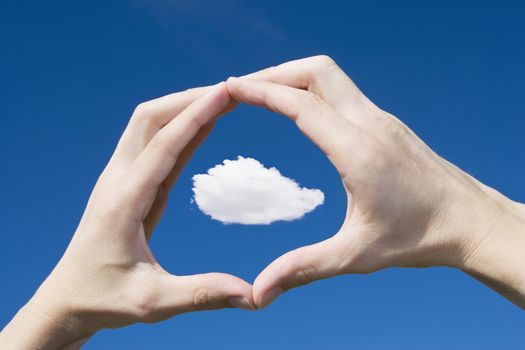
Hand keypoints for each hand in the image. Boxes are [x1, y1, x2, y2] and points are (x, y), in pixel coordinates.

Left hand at [0, 83, 254, 348]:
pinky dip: (183, 129)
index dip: (197, 114)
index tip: (228, 91)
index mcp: (123, 200)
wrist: (68, 298)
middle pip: (150, 117)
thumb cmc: (104, 299)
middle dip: (190, 97)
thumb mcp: (153, 302)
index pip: (164, 143)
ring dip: (184, 106)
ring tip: (224, 97)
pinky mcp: (131, 185)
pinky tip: (205, 123)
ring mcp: (122, 179)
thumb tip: (252, 296)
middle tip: (232, 88)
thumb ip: (202, 294)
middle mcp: (118, 180)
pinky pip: (158, 146)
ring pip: (150, 124)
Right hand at [226, 56, 524, 307]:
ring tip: (263, 94)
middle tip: (242, 89)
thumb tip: (258, 294)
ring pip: (330, 76)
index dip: (261, 91)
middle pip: (317, 71)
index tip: (229, 87)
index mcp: (359, 151)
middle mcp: (370, 124)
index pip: (302, 105)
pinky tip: (300, 110)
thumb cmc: (420, 238)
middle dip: (275, 73)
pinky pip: (342, 92)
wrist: (471, 221)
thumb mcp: (356, 256)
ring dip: (294, 77)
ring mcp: (381, 119)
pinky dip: (312, 89)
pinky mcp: (386, 124)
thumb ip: (303, 269)